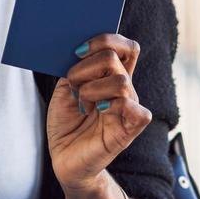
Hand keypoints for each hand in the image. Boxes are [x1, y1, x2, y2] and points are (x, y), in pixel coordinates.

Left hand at [46, 33, 154, 192]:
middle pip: (116, 55)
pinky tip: (97, 110)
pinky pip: (134, 107)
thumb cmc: (67, 124)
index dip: (104, 39)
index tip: (77, 50)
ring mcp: (130, 106)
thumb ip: (74, 68)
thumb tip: (79, 49)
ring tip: (82, 103)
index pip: (125, 45)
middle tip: (73, 84)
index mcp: (111, 75)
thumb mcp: (64, 90)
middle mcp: (125, 87)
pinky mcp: (131, 128)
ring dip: (91, 89)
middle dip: (86, 66)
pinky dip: (112, 104)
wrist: (65, 159)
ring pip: (120, 80)